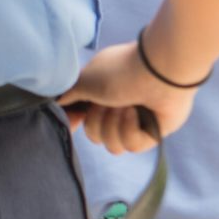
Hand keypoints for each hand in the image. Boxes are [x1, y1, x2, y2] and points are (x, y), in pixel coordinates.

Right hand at [59, 42, 197, 152]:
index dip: (77, 122)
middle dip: (98, 120)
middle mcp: (117, 110)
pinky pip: (131, 146)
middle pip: (94, 136)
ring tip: (127, 106)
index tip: (74, 121)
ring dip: (114, 125)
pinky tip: (139, 113)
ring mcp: (135, 123)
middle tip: (109, 103)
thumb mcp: (85, 80)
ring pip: (112, 145)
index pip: (83, 119)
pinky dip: (131, 129)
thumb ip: (68, 95)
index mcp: (101, 95)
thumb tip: (58, 106)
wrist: (160, 72)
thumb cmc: (121, 72)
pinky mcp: (152, 134)